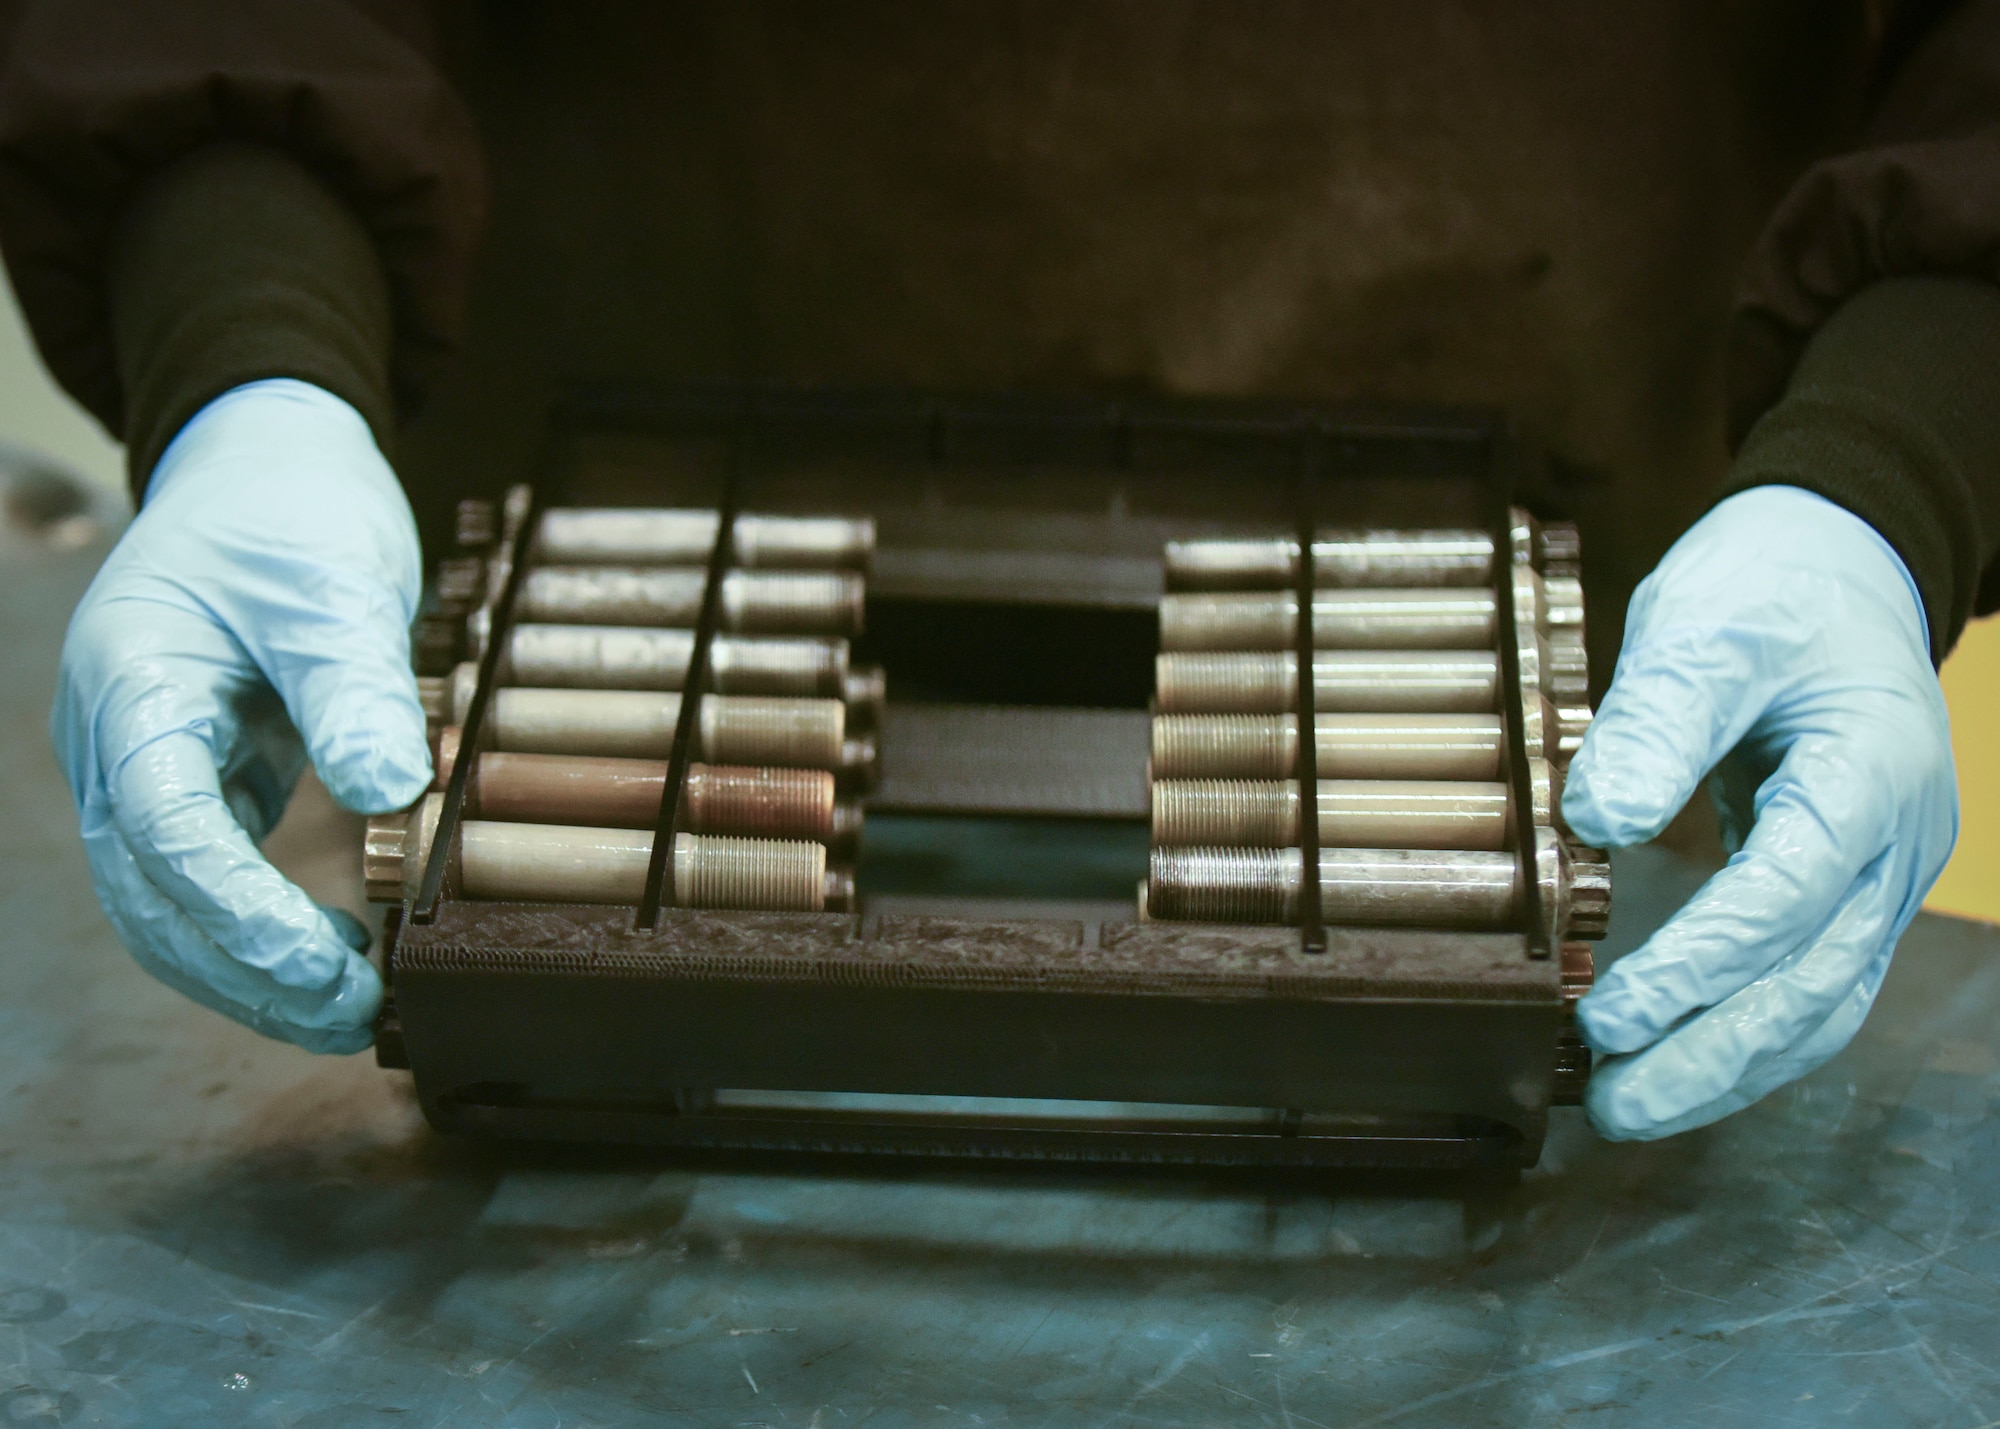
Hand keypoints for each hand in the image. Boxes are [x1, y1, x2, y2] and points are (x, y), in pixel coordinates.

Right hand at [52, 379, 430, 1052]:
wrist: (261, 466)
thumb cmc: (293, 512)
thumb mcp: (336, 587)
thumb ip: (357, 686)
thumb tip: (393, 791)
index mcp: (133, 682)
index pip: (166, 827)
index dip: (239, 911)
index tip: (320, 964)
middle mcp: (116, 736)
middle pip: (151, 892)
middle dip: (243, 970)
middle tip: (350, 1018)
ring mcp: (142, 762)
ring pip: (166, 901)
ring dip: (245, 968)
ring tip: (345, 1011)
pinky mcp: (185, 775)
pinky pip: (201, 873)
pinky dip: (254, 926)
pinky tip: (327, 952)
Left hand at [1561, 485, 1956, 1138]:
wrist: (1840, 568)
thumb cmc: (1770, 590)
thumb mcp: (1705, 626)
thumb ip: (1657, 720)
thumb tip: (1597, 822)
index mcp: (1872, 770)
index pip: (1788, 896)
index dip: (1701, 966)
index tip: (1612, 1014)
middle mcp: (1896, 842)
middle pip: (1815, 982)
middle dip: (1714, 1057)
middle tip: (1615, 1105)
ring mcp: (1883, 874)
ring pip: (1821, 1002)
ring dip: (1730, 1067)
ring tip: (1630, 1106)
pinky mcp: (1850, 889)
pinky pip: (1812, 983)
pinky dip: (1749, 1034)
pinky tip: (1679, 1063)